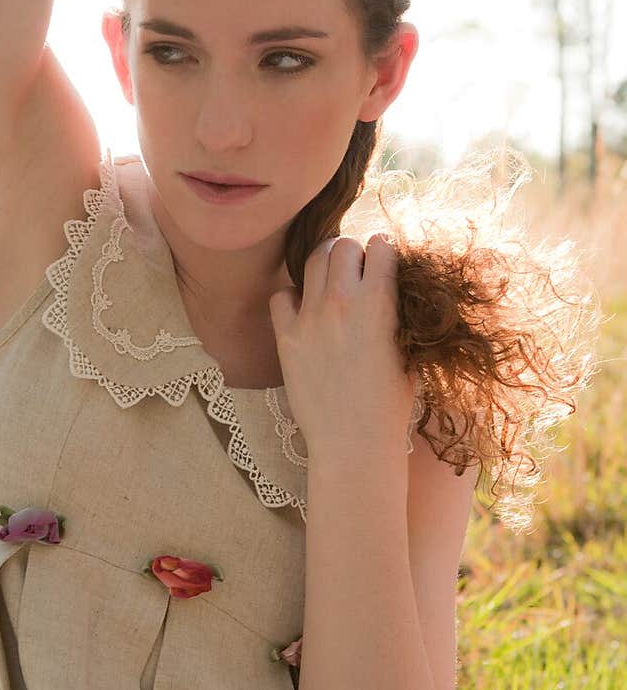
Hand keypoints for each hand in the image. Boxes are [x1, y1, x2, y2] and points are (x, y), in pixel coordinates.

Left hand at [268, 233, 416, 461]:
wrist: (354, 443)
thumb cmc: (390, 406)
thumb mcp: (409, 353)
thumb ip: (398, 315)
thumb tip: (393, 291)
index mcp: (379, 303)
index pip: (380, 245)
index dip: (384, 252)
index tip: (383, 264)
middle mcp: (341, 303)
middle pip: (342, 245)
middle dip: (352, 253)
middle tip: (355, 272)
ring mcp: (309, 319)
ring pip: (311, 260)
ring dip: (324, 266)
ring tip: (330, 284)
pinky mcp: (286, 338)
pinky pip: (281, 296)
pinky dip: (292, 297)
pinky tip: (304, 312)